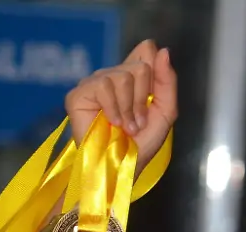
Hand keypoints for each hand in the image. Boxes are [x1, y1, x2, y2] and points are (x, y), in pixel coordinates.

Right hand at [65, 39, 177, 172]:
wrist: (121, 168)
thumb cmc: (141, 144)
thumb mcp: (165, 112)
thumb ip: (167, 82)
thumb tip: (163, 50)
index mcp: (133, 78)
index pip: (146, 50)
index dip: (154, 67)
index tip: (154, 97)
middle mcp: (112, 76)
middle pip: (140, 66)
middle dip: (144, 100)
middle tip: (138, 122)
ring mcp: (94, 83)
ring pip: (122, 76)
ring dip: (129, 108)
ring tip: (125, 127)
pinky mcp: (78, 94)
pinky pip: (103, 85)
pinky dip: (113, 109)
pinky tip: (111, 123)